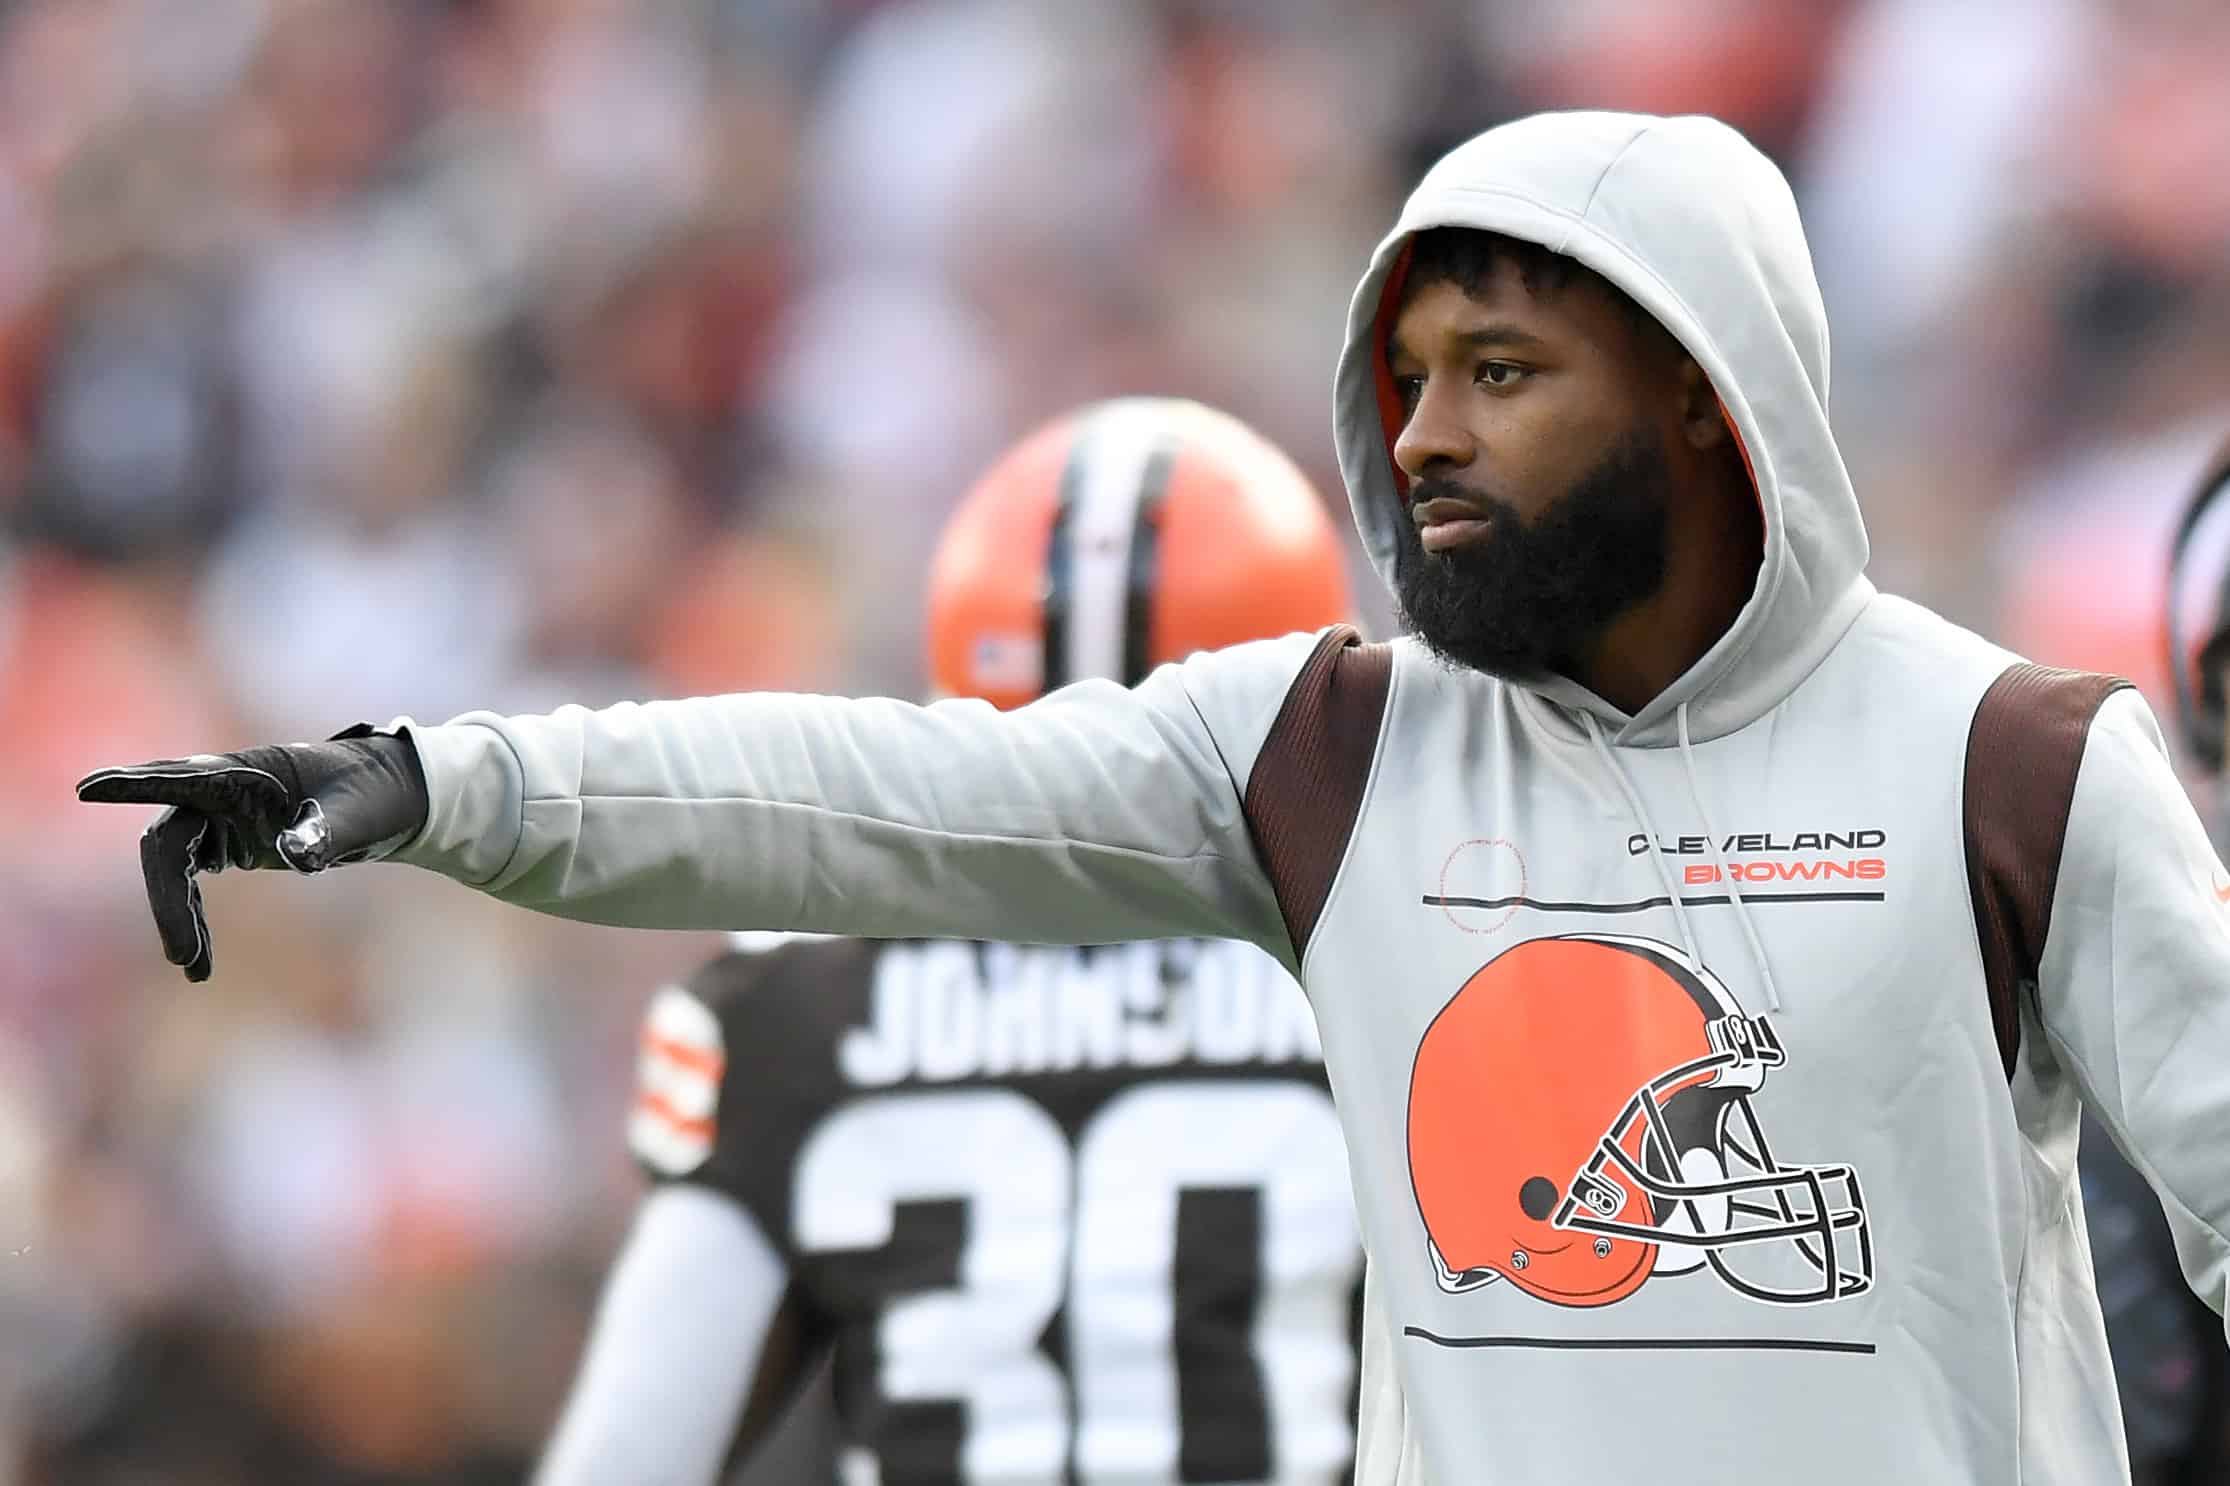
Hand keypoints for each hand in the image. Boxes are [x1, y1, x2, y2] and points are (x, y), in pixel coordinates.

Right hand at [77, 728, 427, 981]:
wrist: (393, 794)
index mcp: (245, 772)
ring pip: (173, 867)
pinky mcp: (225, 840)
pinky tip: (198, 958)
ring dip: (177, 916)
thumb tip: (297, 855)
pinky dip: (190, 915)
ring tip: (193, 968)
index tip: (89, 790)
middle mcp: (219, 790)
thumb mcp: (360, 814)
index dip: (132, 785)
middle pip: (167, 842)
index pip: (178, 777)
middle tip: (182, 956)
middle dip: (167, 899)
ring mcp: (218, 815)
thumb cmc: (374, 794)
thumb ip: (326, 832)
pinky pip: (189, 879)